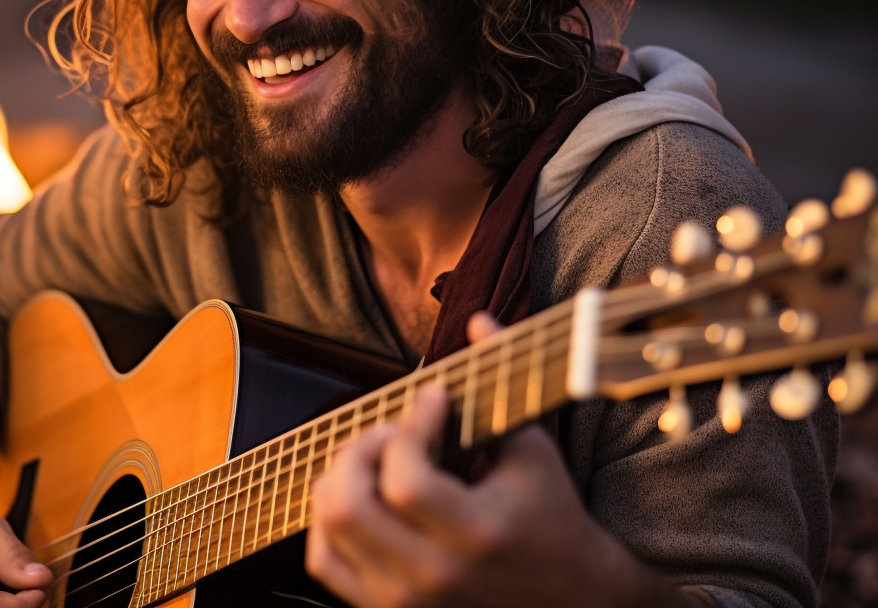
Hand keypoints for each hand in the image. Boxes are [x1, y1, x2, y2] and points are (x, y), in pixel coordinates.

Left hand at [304, 313, 683, 607]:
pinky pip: (325, 562)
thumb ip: (504, 381)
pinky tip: (357, 494)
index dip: (410, 425)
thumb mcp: (535, 450)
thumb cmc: (551, 517)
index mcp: (478, 536)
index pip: (406, 479)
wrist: (571, 602)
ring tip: (372, 458)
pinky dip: (327, 522)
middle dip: (357, 451)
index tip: (432, 398)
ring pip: (329, 533)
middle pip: (349, 508)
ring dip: (339, 480)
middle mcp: (435, 576)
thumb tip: (478, 318)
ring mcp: (406, 600)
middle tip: (388, 431)